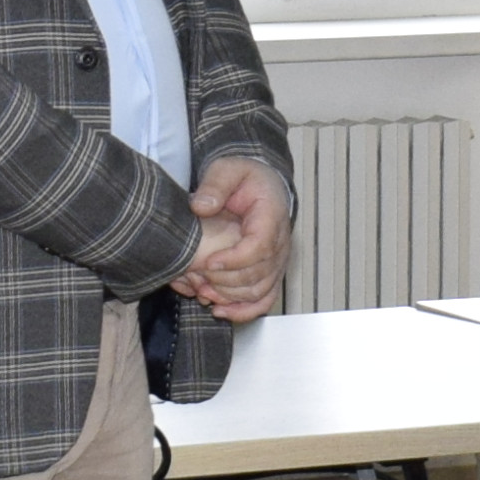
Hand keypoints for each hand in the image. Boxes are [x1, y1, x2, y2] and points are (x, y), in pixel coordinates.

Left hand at [178, 155, 289, 321]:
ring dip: (230, 297)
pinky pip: (264, 300)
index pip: (260, 247)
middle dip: (225, 281)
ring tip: (203, 291)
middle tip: (199, 277)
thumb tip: (202, 206)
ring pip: (260, 291)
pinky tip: (220, 311)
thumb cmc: (246, 178)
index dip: (235, 260)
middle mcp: (280, 243)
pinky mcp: (271, 273)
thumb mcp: (227, 169)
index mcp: (272, 216)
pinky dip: (244, 311)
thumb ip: (215, 184)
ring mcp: (277, 261)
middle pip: (259, 274)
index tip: (210, 262)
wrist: (262, 186)